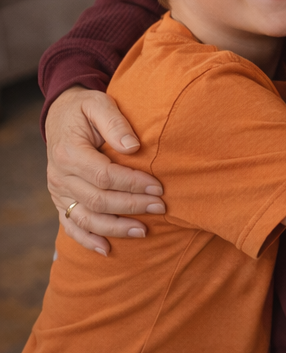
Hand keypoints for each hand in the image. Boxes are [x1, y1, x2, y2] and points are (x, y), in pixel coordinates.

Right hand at [46, 86, 164, 254]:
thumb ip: (115, 123)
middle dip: (132, 206)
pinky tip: (107, 249)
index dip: (132, 183)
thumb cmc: (85, 108)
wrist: (60, 115)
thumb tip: (133, 147)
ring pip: (86, 218)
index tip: (159, 187)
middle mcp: (60, 177)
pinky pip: (71, 226)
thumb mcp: (99, 104)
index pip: (104, 175)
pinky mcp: (60, 201)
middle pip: (98, 200)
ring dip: (115, 228)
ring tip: (143, 231)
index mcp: (69, 153)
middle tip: (161, 207)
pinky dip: (87, 240)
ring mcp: (58, 192)